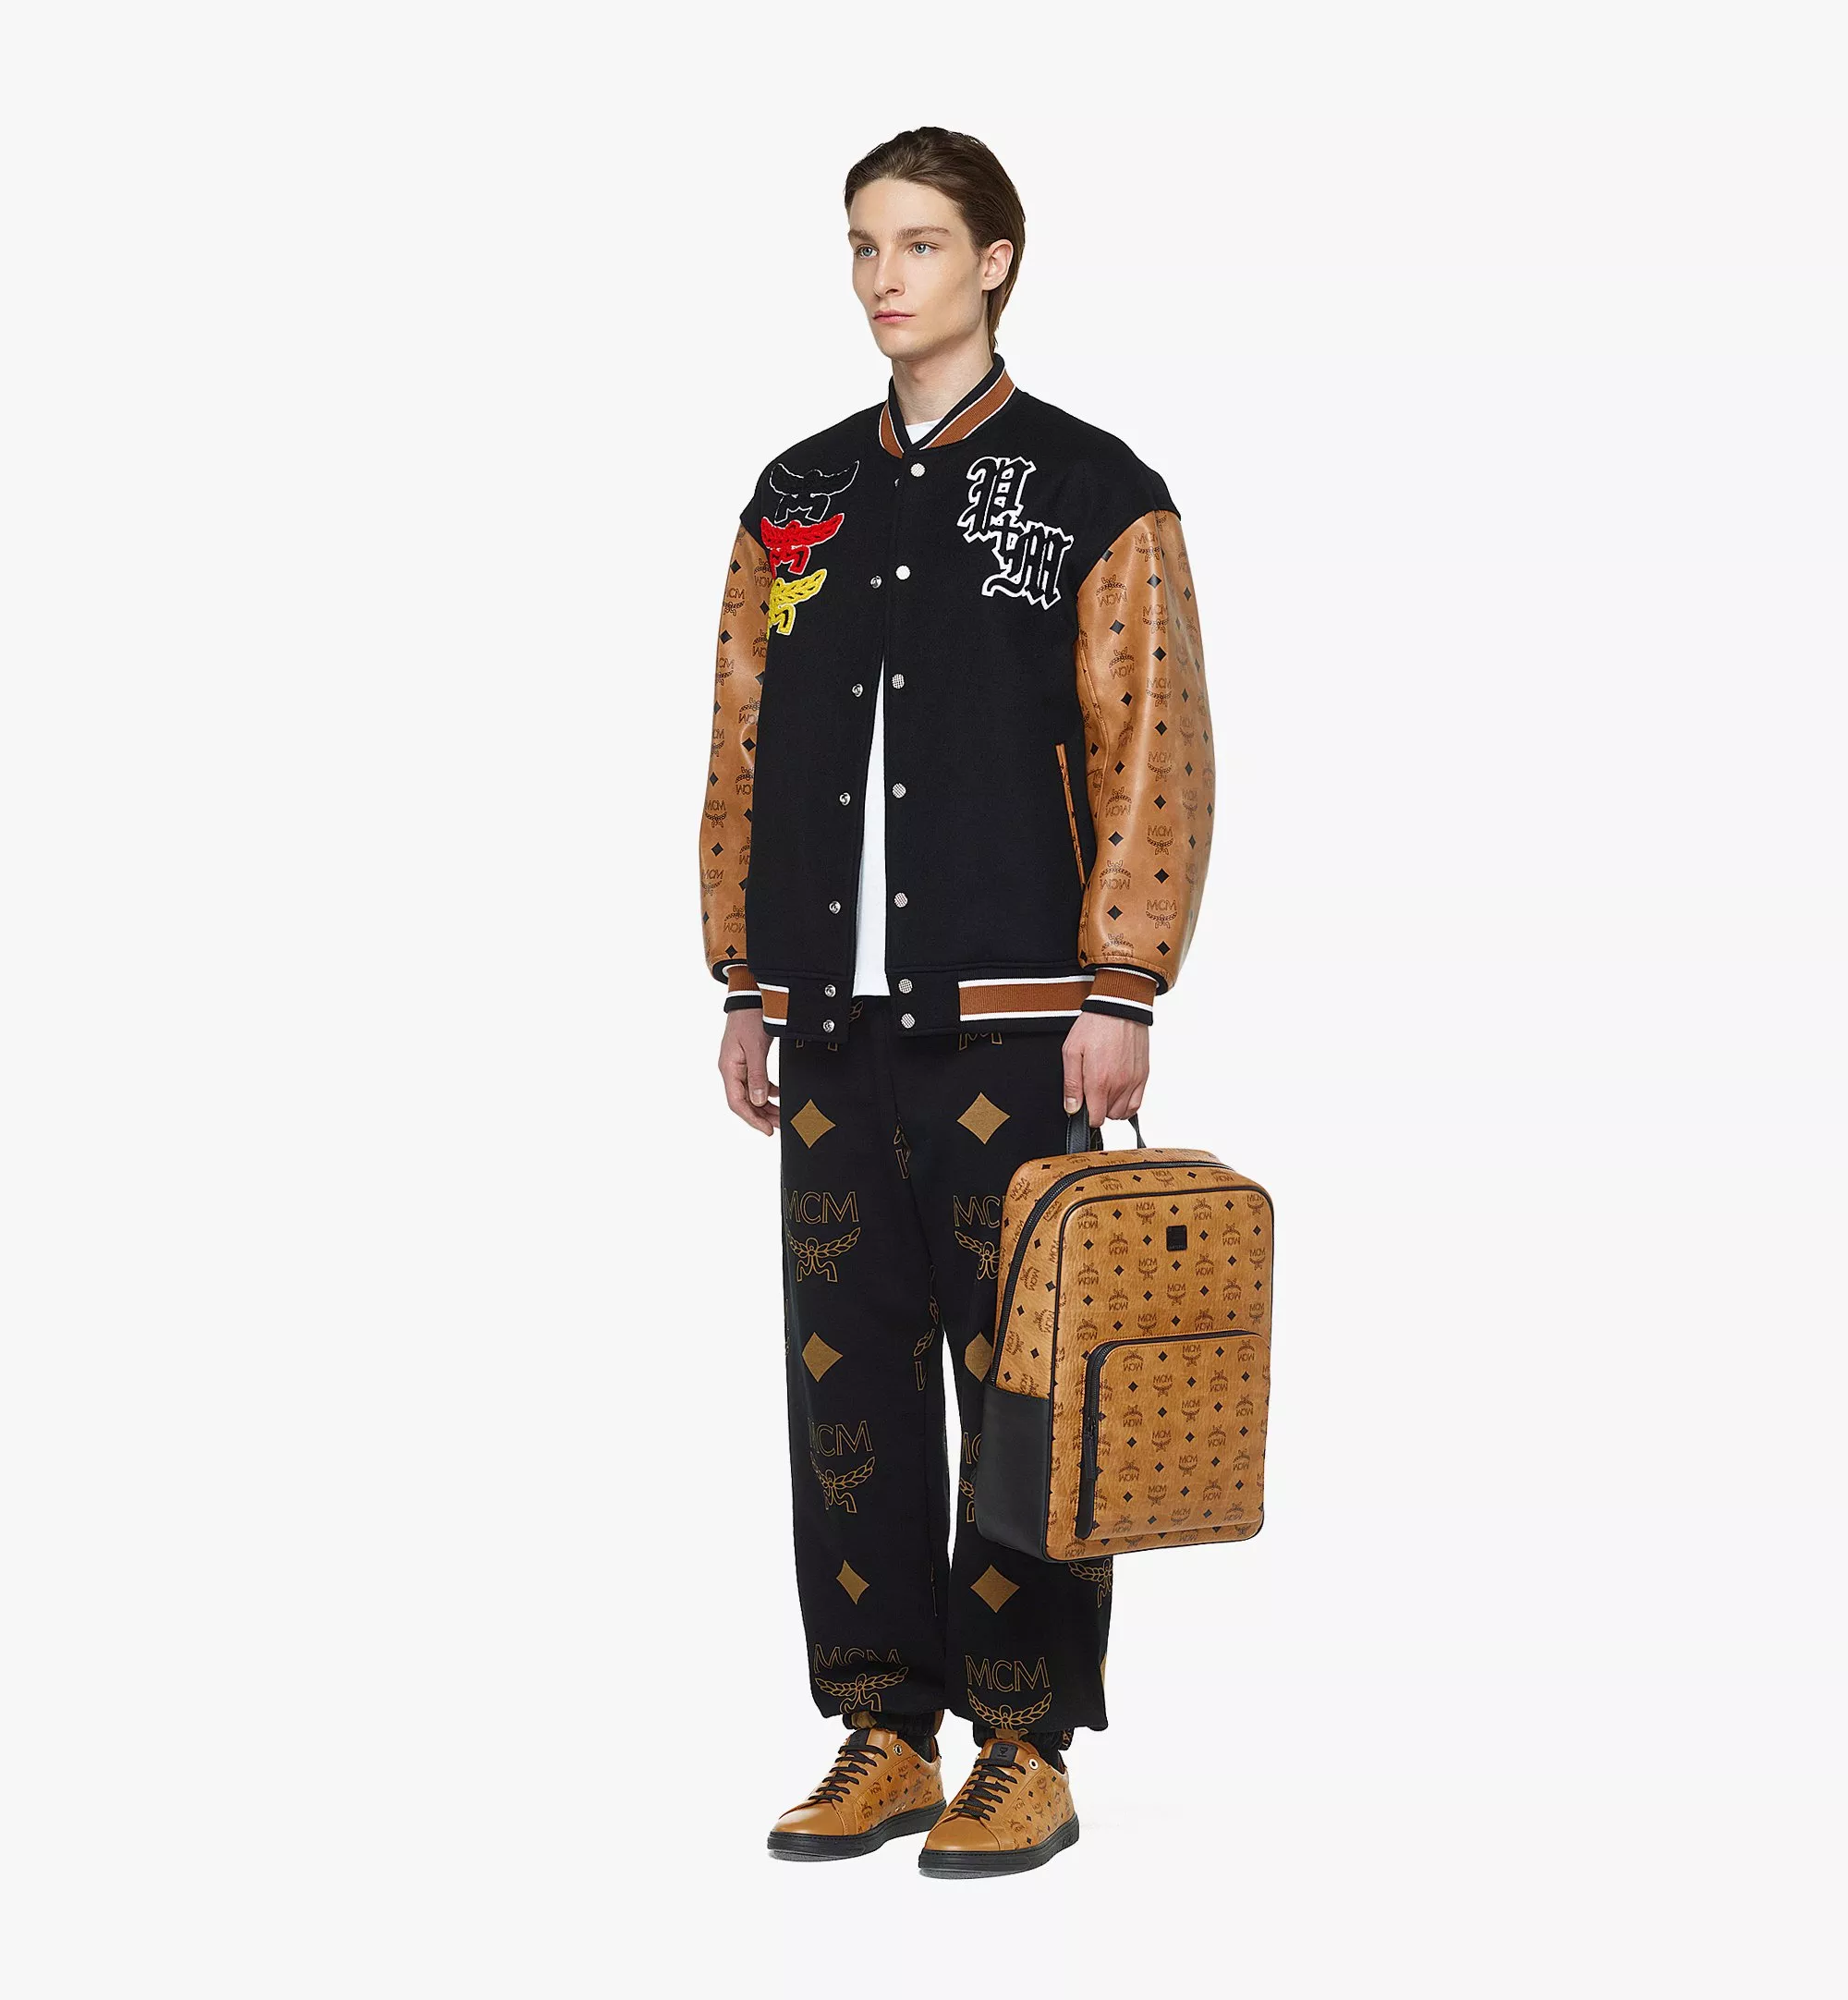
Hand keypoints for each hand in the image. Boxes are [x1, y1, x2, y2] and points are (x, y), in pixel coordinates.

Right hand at [717, 1007, 778, 1134]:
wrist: (752, 995)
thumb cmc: (750, 1017)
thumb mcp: (755, 1047)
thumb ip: (757, 1075)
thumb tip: (759, 1101)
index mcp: (729, 1068)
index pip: (737, 1103)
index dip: (752, 1119)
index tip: (768, 1130)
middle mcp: (731, 1069)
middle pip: (744, 1101)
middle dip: (762, 1116)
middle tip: (781, 1126)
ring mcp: (739, 1064)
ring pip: (751, 1093)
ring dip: (766, 1105)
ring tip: (782, 1115)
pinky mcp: (748, 1059)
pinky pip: (756, 1082)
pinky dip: (767, 1091)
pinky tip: (779, 1095)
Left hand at [1061, 1012, 1148, 1128]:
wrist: (1119, 1008)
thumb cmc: (1094, 1026)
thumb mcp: (1071, 1052)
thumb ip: (1071, 1084)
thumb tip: (1072, 1108)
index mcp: (1099, 1081)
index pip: (1095, 1119)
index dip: (1085, 1115)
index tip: (1082, 1104)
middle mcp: (1119, 1085)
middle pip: (1108, 1116)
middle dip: (1097, 1108)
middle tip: (1091, 1090)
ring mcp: (1133, 1081)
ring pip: (1122, 1113)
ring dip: (1112, 1107)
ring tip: (1104, 1090)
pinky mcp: (1143, 1075)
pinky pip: (1137, 1104)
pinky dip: (1127, 1105)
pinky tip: (1118, 1094)